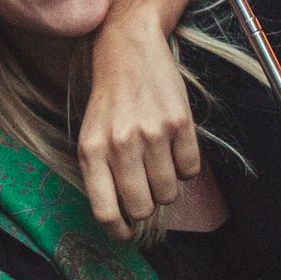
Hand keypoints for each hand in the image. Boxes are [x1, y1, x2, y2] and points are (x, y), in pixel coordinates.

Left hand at [79, 0, 200, 238]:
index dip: (119, 231)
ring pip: (169, 193)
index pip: (106, 212)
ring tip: (157, 163)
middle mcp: (121, 145)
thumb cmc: (108, 100)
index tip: (127, 232)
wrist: (128, 47)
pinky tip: (172, 147)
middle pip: (142, 208)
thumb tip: (122, 220)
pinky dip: (184, 168)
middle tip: (145, 190)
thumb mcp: (89, 135)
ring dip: (166, 187)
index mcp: (92, 151)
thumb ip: (100, 175)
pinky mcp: (180, 123)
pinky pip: (191, 171)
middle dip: (146, 207)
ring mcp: (152, 134)